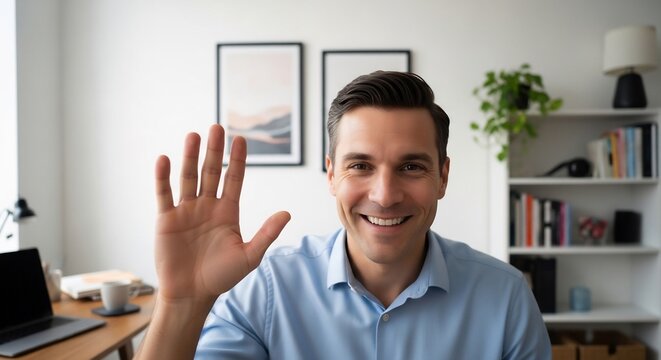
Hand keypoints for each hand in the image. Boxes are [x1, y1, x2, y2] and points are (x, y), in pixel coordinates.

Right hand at [154, 124, 290, 303]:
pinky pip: (164, 194)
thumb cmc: (221, 277)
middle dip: (214, 151)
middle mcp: (207, 206)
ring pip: (188, 178)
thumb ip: (266, 233)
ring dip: (190, 157)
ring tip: (193, 136)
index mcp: (228, 212)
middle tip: (216, 127)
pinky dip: (163, 178)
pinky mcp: (166, 219)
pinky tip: (165, 160)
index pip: (234, 179)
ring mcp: (186, 211)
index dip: (237, 160)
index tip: (240, 139)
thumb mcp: (250, 256)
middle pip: (211, 172)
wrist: (192, 295)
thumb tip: (287, 213)